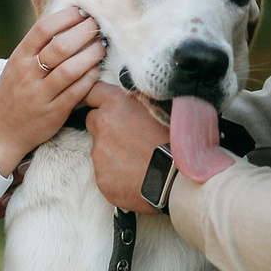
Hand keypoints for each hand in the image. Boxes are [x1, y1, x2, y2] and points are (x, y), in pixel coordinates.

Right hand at [0, 6, 105, 175]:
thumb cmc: (12, 95)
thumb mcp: (16, 67)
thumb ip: (36, 48)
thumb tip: (66, 24)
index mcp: (19, 58)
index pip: (43, 29)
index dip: (66, 17)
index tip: (81, 12)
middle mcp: (28, 74)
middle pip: (60, 46)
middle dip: (83, 33)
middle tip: (97, 26)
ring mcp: (40, 95)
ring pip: (71, 69)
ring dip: (91, 54)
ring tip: (101, 46)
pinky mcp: (53, 113)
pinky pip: (76, 92)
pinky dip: (90, 78)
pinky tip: (96, 70)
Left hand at [85, 81, 171, 212]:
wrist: (178, 179)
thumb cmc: (175, 141)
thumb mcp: (160, 107)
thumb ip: (137, 100)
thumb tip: (131, 96)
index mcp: (116, 103)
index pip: (93, 91)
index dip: (95, 96)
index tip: (96, 101)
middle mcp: (102, 124)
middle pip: (93, 119)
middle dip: (105, 125)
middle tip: (129, 135)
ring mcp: (99, 152)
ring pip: (99, 147)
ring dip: (112, 150)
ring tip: (138, 158)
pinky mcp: (101, 176)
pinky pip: (105, 171)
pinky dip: (116, 172)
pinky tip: (135, 174)